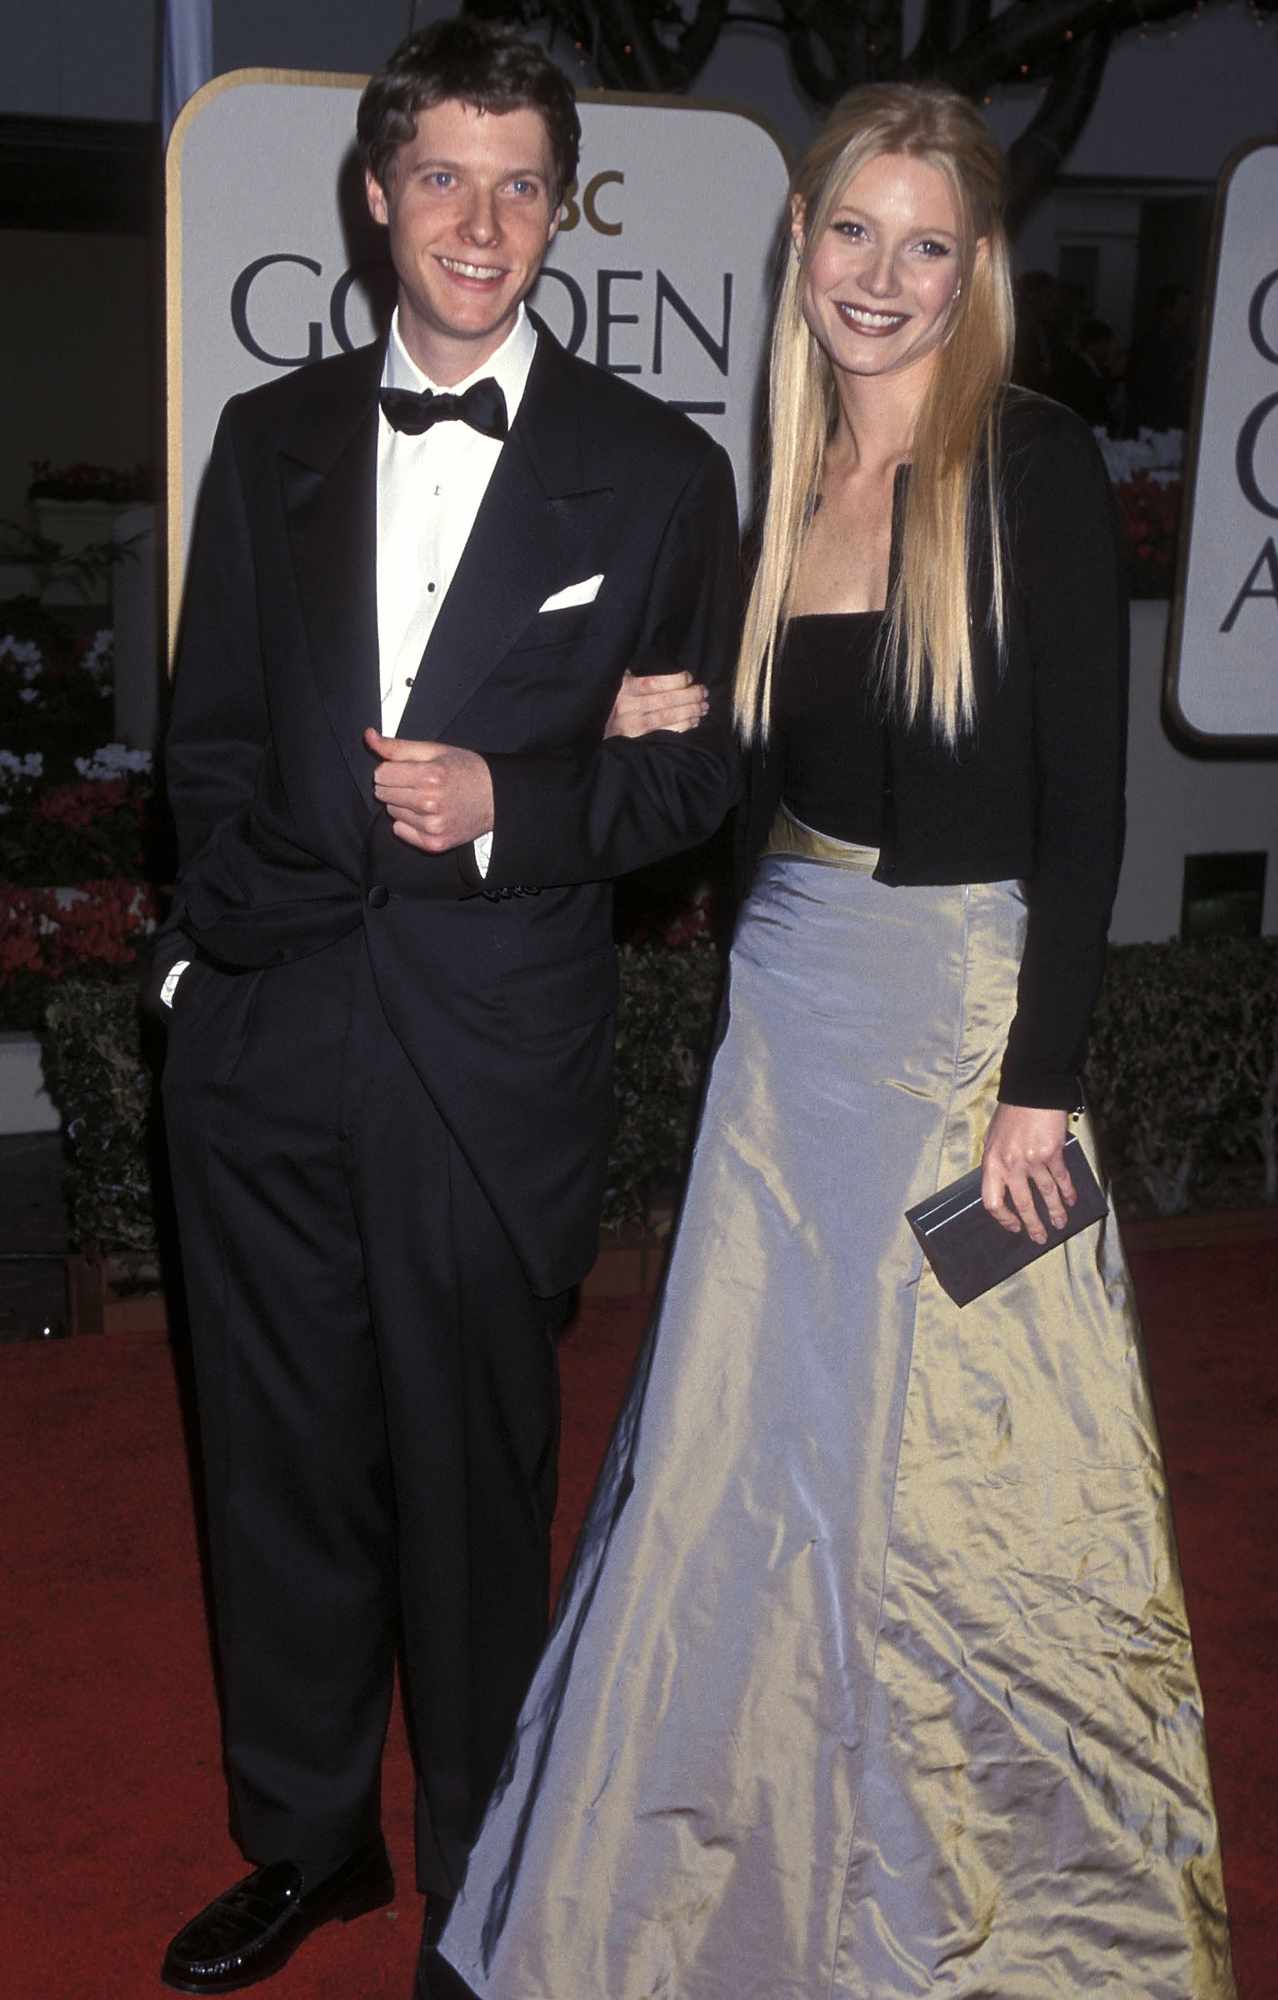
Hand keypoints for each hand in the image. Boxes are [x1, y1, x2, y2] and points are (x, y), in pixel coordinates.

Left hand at [365, 727, 493, 852]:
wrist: (496, 797)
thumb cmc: (466, 770)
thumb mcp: (435, 751)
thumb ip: (397, 746)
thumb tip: (369, 736)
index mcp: (430, 776)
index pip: (381, 773)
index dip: (392, 769)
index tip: (407, 769)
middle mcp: (430, 803)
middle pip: (383, 793)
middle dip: (396, 786)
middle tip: (418, 783)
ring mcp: (433, 826)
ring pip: (392, 812)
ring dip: (404, 804)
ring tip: (427, 798)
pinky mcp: (434, 843)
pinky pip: (400, 830)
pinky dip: (409, 823)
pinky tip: (428, 814)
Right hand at [605, 669, 707, 739]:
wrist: (600, 734)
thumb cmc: (615, 704)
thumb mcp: (619, 685)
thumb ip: (635, 676)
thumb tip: (666, 667)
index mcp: (624, 689)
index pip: (653, 683)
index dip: (675, 681)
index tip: (689, 678)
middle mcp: (627, 707)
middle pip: (665, 701)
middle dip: (689, 696)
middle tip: (703, 692)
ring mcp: (633, 726)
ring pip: (667, 717)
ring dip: (690, 711)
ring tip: (703, 707)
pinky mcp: (638, 742)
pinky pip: (666, 733)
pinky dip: (683, 726)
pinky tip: (694, 721)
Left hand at [980, 1103, 1075, 1244]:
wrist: (1031, 1090)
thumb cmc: (1011, 1113)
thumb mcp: (993, 1139)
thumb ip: (998, 1163)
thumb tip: (1005, 1185)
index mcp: (992, 1162)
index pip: (992, 1201)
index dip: (1003, 1218)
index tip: (1013, 1225)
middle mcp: (1011, 1164)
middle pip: (1022, 1203)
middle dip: (1033, 1224)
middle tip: (1040, 1237)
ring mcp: (1032, 1159)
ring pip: (1046, 1193)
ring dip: (1055, 1211)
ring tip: (1060, 1223)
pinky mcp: (1052, 1152)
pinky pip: (1061, 1178)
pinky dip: (1068, 1191)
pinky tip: (1072, 1200)